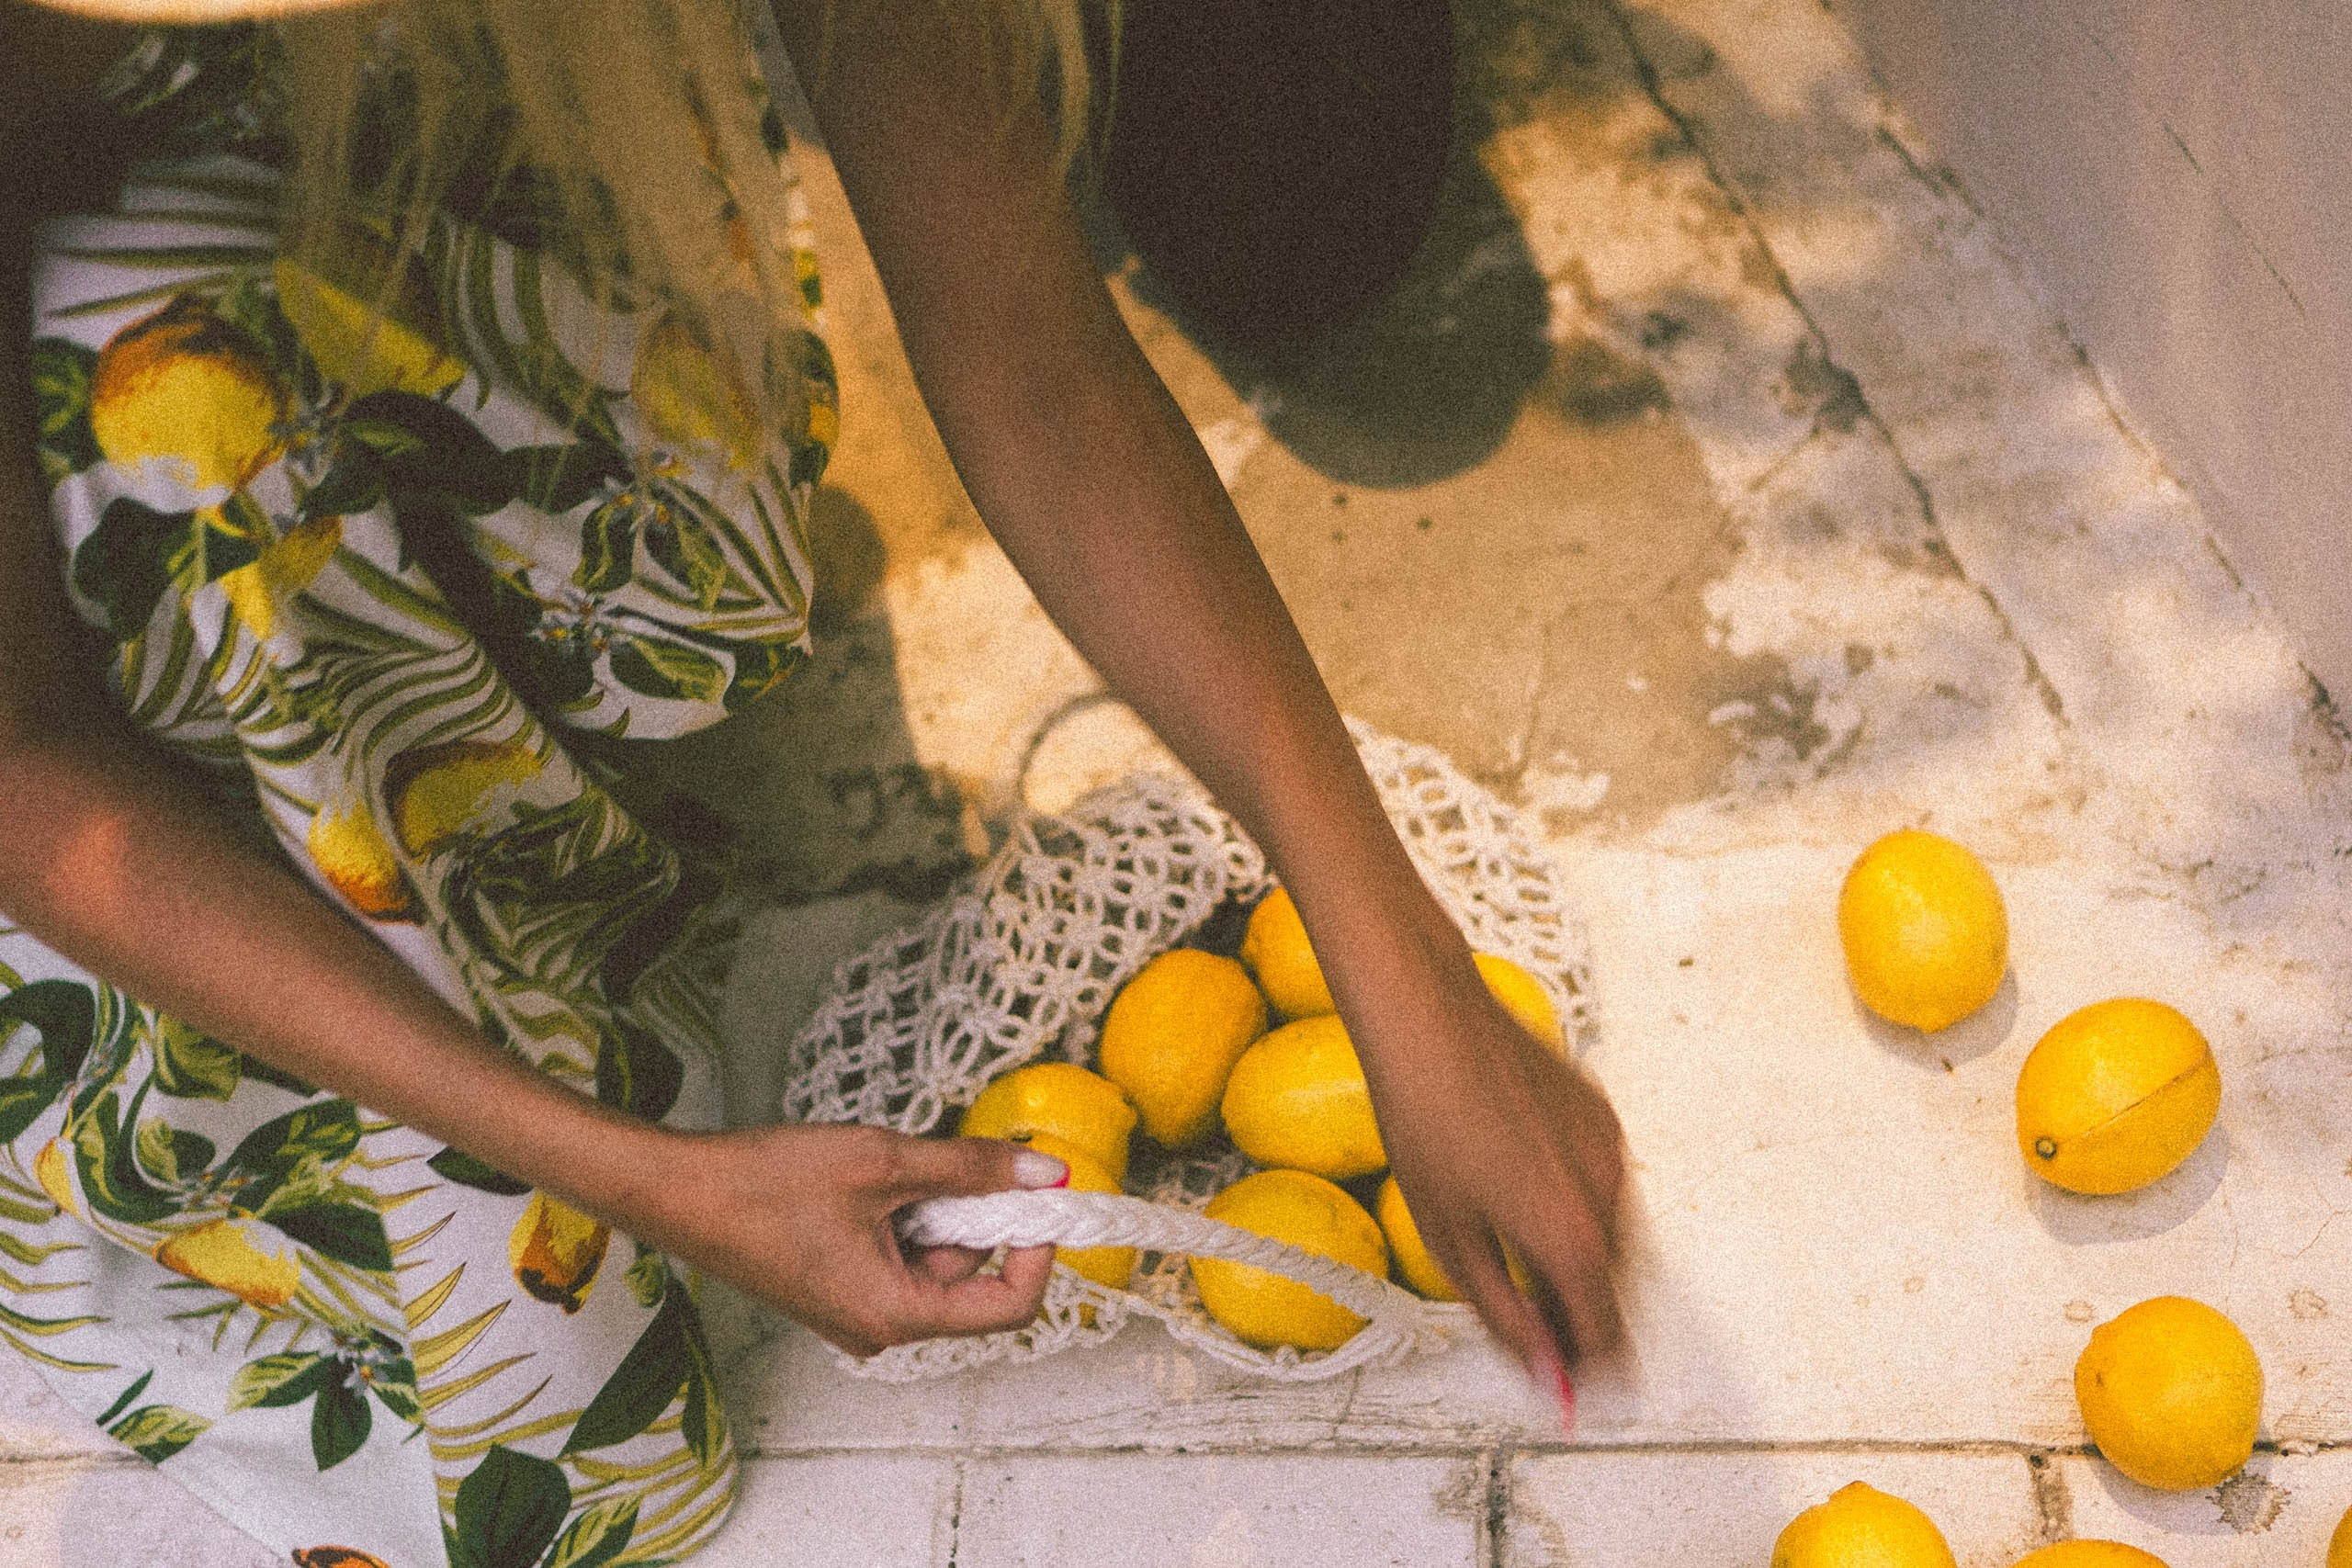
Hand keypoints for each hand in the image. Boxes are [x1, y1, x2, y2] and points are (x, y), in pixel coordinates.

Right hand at [631, 1122, 1066, 1355]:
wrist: (676, 1189)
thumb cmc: (764, 1183)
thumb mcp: (884, 1163)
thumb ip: (972, 1170)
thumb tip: (1045, 1173)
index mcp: (895, 1316)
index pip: (1009, 1308)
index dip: (1037, 1250)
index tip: (1040, 1195)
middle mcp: (878, 1329)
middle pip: (968, 1275)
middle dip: (970, 1212)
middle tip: (941, 1158)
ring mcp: (855, 1312)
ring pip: (932, 1259)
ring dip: (930, 1206)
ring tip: (882, 1167)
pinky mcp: (837, 1289)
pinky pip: (897, 1255)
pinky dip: (900, 1214)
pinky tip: (864, 1181)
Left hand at [1345, 951, 1628, 1395]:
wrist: (1429, 1019)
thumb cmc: (1424, 1119)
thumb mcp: (1449, 1241)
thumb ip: (1506, 1316)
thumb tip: (1544, 1371)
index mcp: (1570, 1235)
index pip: (1608, 1336)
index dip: (1587, 1373)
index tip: (1565, 1387)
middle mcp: (1608, 1192)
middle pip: (1619, 1291)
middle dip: (1583, 1322)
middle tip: (1536, 1337)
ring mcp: (1610, 1149)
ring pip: (1617, 1239)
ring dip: (1583, 1268)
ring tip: (1522, 1271)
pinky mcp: (1600, 1117)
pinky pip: (1603, 1187)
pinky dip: (1580, 1214)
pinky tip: (1526, 1204)